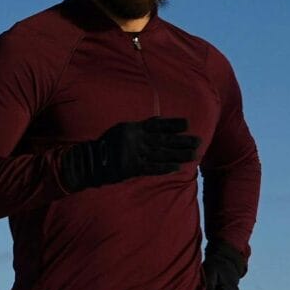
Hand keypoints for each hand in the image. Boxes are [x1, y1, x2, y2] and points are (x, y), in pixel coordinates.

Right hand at [57, 117, 199, 190]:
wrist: (91, 162)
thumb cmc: (107, 145)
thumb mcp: (122, 129)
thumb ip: (140, 127)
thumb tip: (158, 121)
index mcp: (133, 129)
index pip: (156, 125)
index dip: (172, 124)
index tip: (187, 124)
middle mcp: (135, 140)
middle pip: (163, 140)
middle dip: (181, 141)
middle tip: (198, 141)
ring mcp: (134, 154)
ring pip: (161, 154)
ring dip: (178, 155)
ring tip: (194, 155)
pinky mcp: (132, 168)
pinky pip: (151, 168)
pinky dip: (165, 168)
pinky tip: (177, 168)